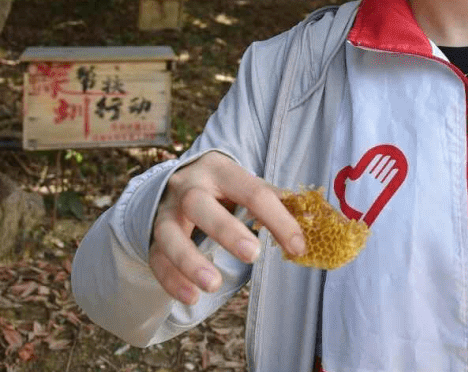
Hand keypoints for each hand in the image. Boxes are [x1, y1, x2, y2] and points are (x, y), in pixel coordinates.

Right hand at [148, 151, 305, 304]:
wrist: (179, 180)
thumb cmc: (225, 189)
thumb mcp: (248, 185)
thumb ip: (278, 202)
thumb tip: (314, 220)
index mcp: (221, 170)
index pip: (253, 191)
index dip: (278, 219)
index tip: (298, 247)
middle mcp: (189, 186)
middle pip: (199, 204)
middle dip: (226, 230)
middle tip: (253, 254)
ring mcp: (166, 210)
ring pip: (169, 233)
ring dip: (190, 261)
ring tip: (213, 285)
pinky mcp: (152, 235)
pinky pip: (157, 258)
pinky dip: (172, 280)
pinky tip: (191, 297)